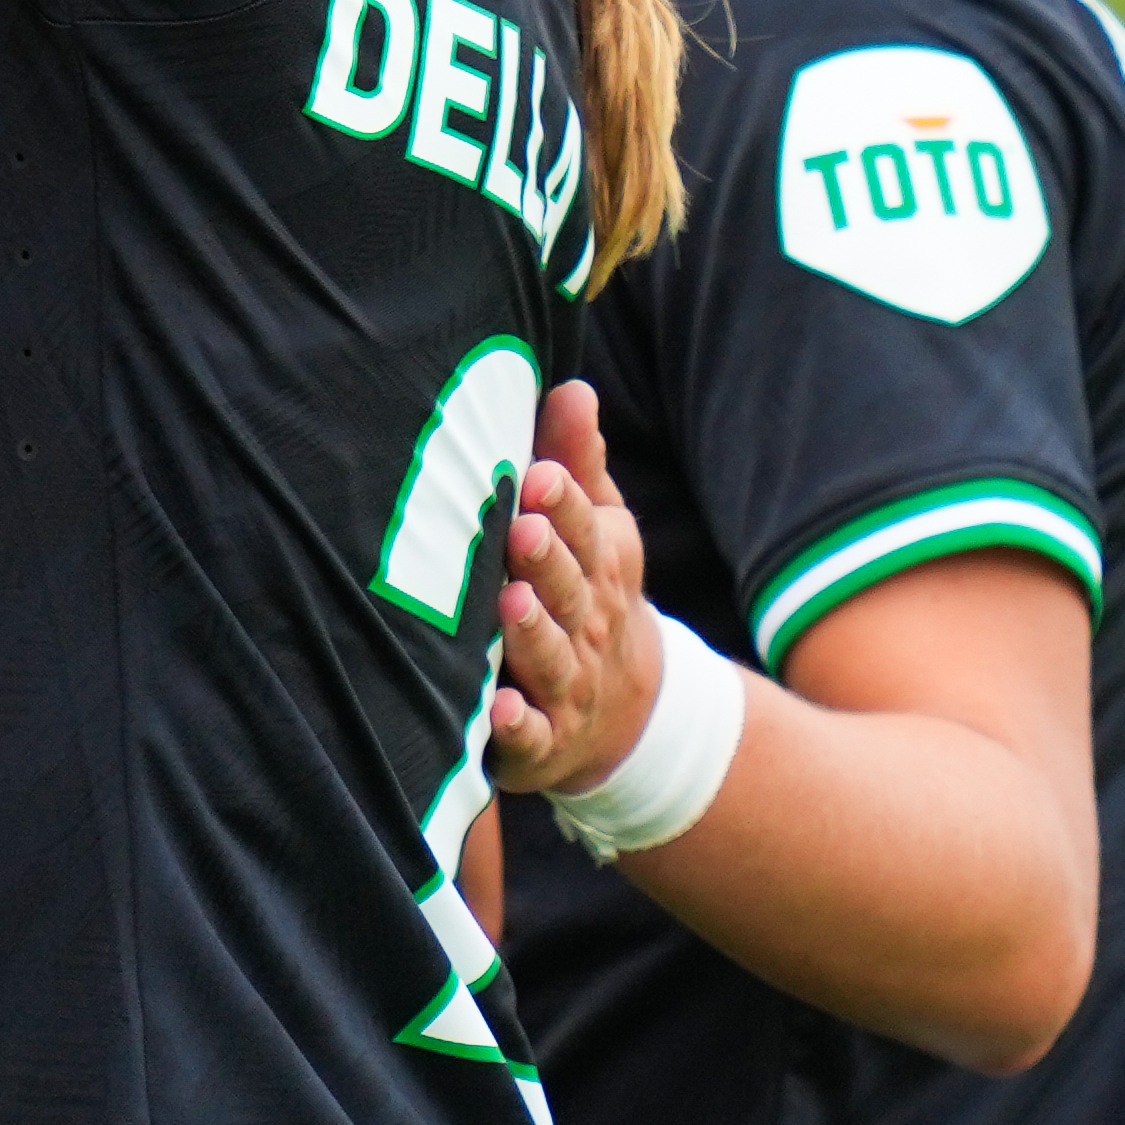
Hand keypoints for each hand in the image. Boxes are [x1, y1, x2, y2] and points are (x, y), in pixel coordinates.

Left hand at [482, 382, 663, 801]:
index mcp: (597, 566)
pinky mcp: (544, 738)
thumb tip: (571, 387)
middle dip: (546, 558)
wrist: (628, 712)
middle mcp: (586, 623)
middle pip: (568, 588)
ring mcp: (567, 682)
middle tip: (520, 528)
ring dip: (531, 631)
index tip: (536, 474)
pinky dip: (515, 725)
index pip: (582, 529)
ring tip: (508, 603)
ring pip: (550, 656)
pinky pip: (530, 733)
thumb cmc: (590, 595)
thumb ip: (578, 464)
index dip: (561, 503)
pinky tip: (496, 710)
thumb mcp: (599, 531)